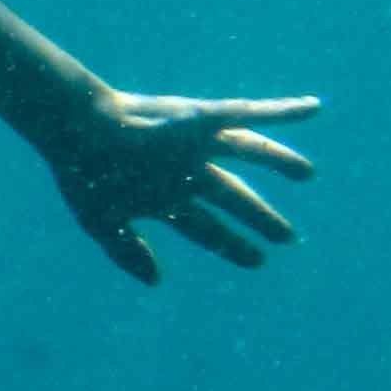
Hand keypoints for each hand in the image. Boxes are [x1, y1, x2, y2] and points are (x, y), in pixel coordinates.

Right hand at [45, 90, 319, 283]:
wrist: (78, 129)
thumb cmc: (83, 175)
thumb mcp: (100, 222)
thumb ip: (127, 253)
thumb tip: (156, 282)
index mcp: (163, 196)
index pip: (206, 227)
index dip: (232, 244)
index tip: (258, 261)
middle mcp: (185, 169)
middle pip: (232, 196)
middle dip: (258, 217)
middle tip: (288, 238)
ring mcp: (196, 143)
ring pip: (247, 151)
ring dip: (279, 161)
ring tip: (308, 174)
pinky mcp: (203, 118)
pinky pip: (250, 113)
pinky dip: (281, 111)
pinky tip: (313, 108)